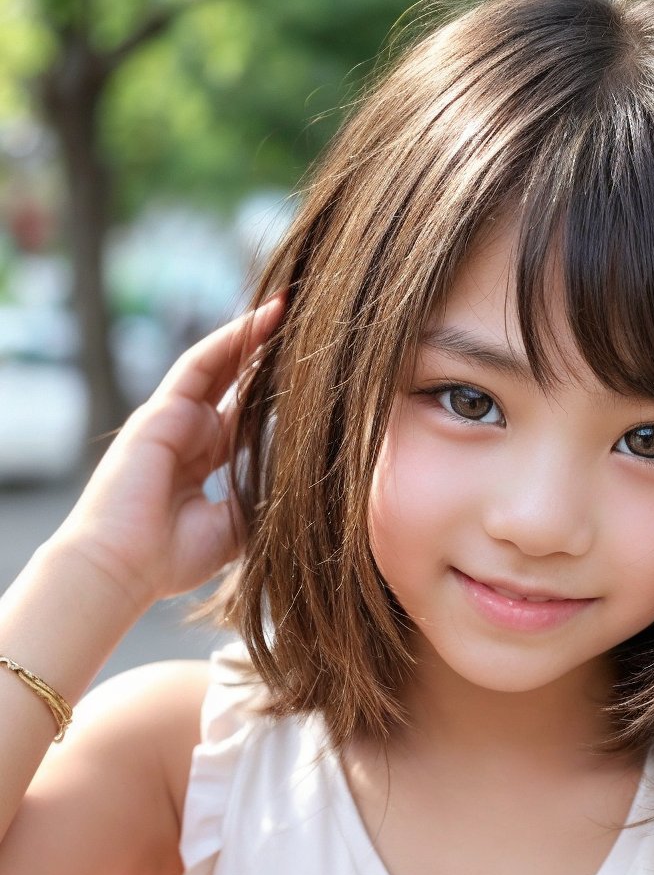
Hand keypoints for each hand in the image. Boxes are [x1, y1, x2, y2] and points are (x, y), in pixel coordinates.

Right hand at [52, 298, 283, 613]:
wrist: (122, 565)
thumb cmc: (169, 558)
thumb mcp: (233, 529)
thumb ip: (260, 499)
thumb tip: (299, 484)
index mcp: (201, 466)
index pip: (243, 421)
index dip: (272, 398)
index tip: (310, 381)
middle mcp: (187, 437)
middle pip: (233, 385)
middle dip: (266, 358)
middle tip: (305, 328)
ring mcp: (171, 421)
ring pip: (219, 366)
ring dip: (253, 337)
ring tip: (288, 309)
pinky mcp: (160, 411)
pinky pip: (200, 364)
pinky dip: (230, 340)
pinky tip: (260, 321)